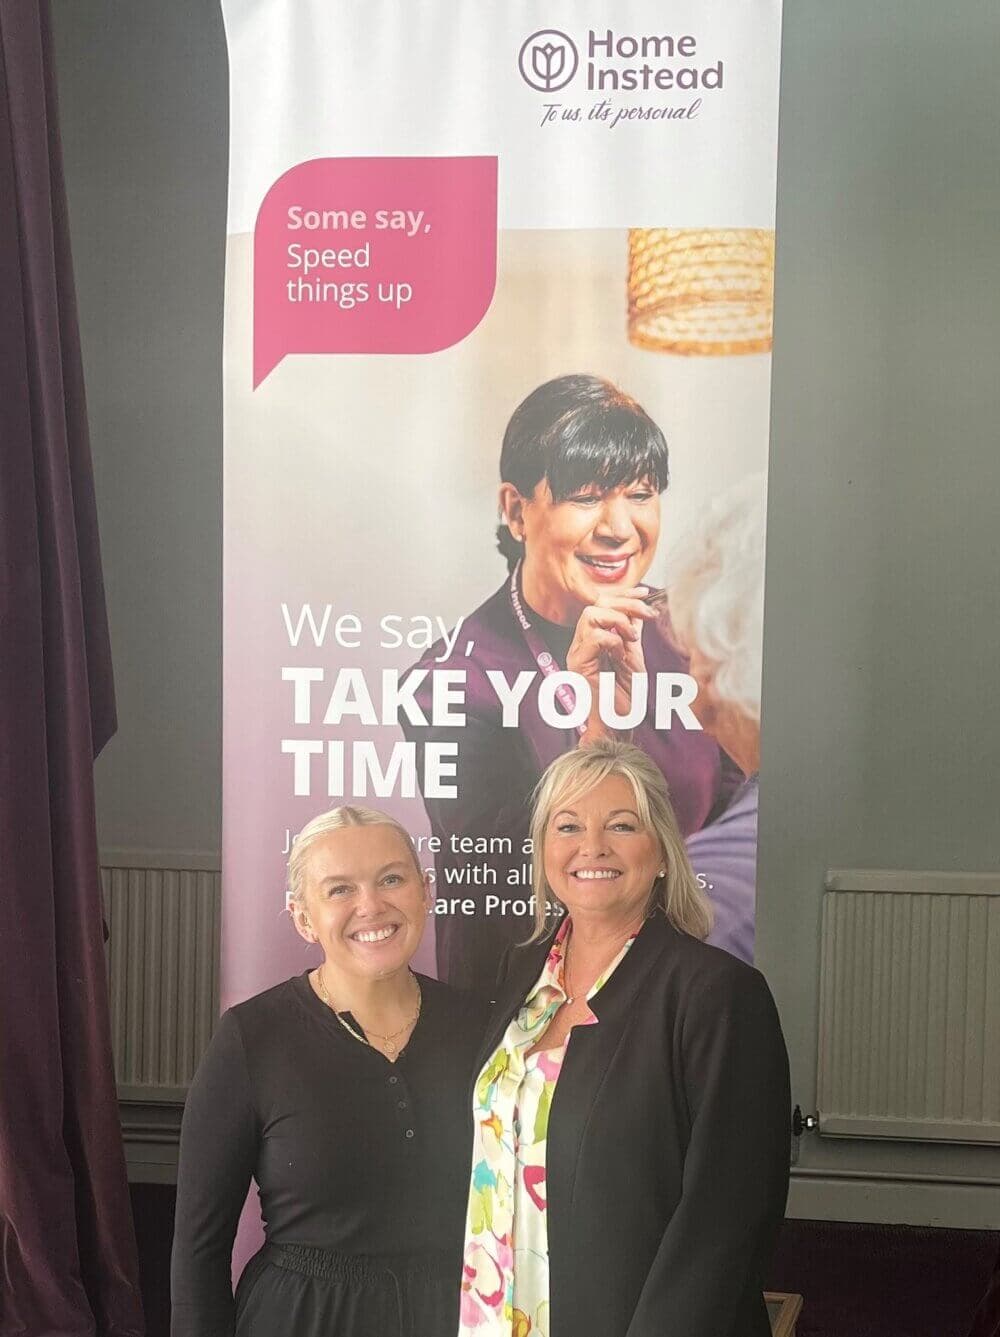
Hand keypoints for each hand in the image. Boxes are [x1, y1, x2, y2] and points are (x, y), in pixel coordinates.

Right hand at [565, 588, 654, 740]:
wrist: (618, 726)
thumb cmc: (624, 699)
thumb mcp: (634, 658)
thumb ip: (631, 634)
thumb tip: (639, 611)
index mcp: (593, 641)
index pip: (603, 605)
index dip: (624, 594)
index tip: (646, 592)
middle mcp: (581, 644)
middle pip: (596, 604)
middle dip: (626, 603)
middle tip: (648, 615)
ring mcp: (577, 653)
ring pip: (590, 615)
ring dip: (618, 621)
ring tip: (632, 639)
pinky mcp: (578, 664)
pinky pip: (593, 637)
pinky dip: (613, 640)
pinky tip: (621, 653)